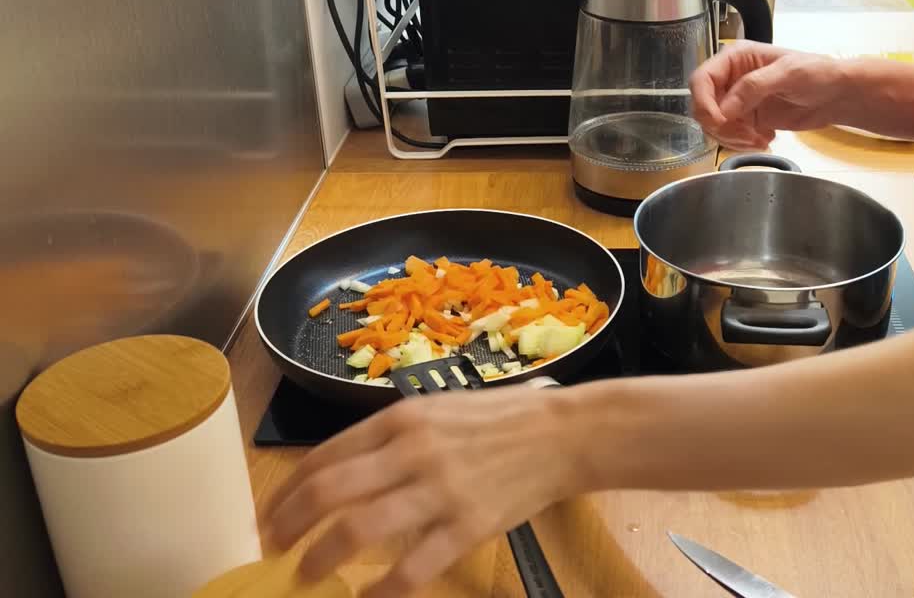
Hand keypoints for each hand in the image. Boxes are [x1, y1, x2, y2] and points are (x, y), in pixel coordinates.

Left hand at [263, 388, 577, 597]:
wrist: (563, 434)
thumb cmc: (502, 420)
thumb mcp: (438, 411)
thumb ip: (393, 437)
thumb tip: (343, 473)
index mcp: (401, 419)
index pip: (324, 456)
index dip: (288, 490)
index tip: (272, 513)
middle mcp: (412, 451)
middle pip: (328, 491)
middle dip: (288, 525)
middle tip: (272, 547)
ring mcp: (440, 490)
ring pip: (358, 529)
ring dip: (320, 558)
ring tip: (305, 575)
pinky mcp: (468, 526)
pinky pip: (411, 568)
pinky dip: (381, 591)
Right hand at [690, 41, 856, 149]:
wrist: (837, 96)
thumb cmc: (817, 73)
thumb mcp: (788, 73)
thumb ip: (754, 86)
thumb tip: (724, 109)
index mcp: (736, 58)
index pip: (702, 79)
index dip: (704, 102)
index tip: (719, 122)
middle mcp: (731, 78)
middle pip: (703, 106)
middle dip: (721, 126)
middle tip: (746, 136)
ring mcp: (738, 101)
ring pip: (715, 126)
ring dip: (733, 138)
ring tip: (760, 140)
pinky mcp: (747, 120)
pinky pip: (731, 136)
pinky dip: (743, 144)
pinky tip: (766, 139)